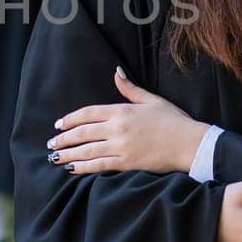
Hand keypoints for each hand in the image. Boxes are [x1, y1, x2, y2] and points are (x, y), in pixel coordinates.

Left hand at [48, 67, 208, 174]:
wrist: (190, 143)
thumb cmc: (173, 120)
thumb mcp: (151, 100)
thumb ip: (130, 88)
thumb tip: (117, 71)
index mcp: (122, 110)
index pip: (88, 113)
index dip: (70, 119)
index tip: (59, 125)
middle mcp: (118, 128)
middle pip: (83, 132)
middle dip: (64, 138)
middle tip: (51, 143)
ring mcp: (121, 146)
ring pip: (87, 150)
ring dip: (69, 154)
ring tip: (55, 157)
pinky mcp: (127, 163)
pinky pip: (100, 165)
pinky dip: (84, 167)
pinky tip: (72, 169)